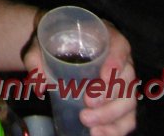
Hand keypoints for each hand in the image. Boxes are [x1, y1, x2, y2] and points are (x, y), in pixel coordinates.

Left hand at [24, 21, 135, 135]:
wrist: (55, 51)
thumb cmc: (52, 42)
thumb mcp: (40, 42)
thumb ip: (35, 56)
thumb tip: (38, 79)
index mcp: (104, 36)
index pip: (120, 45)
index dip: (116, 62)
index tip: (101, 78)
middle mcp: (119, 58)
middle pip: (127, 78)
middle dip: (108, 96)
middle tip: (87, 104)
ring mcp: (122, 82)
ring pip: (128, 101)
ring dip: (111, 116)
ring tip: (88, 123)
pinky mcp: (119, 102)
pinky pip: (127, 119)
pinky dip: (115, 129)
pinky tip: (98, 133)